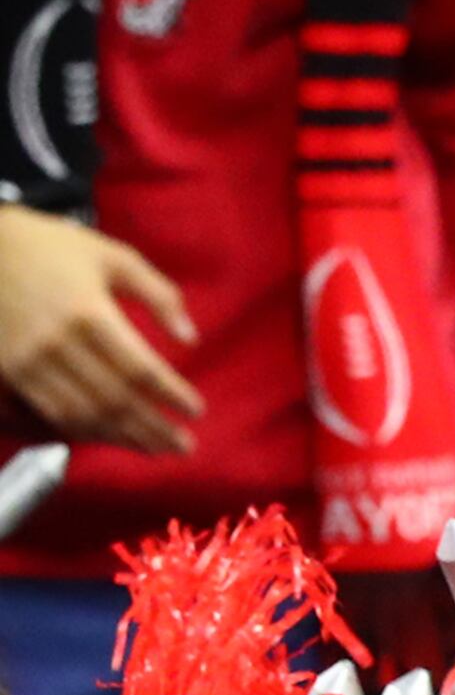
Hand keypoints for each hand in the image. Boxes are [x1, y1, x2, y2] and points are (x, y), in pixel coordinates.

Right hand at [0, 203, 198, 454]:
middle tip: (184, 445)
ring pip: (86, 414)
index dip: (172, 395)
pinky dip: (87, 431)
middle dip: (155, 428)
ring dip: (125, 437)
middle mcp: (58, 341)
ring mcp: (29, 359)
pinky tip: (111, 436)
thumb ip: (158, 293)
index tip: (196, 410)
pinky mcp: (8, 369)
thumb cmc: (52, 247)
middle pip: (117, 400)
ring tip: (155, 448)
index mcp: (89, 312)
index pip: (141, 369)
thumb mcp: (111, 256)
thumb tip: (190, 338)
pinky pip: (52, 412)